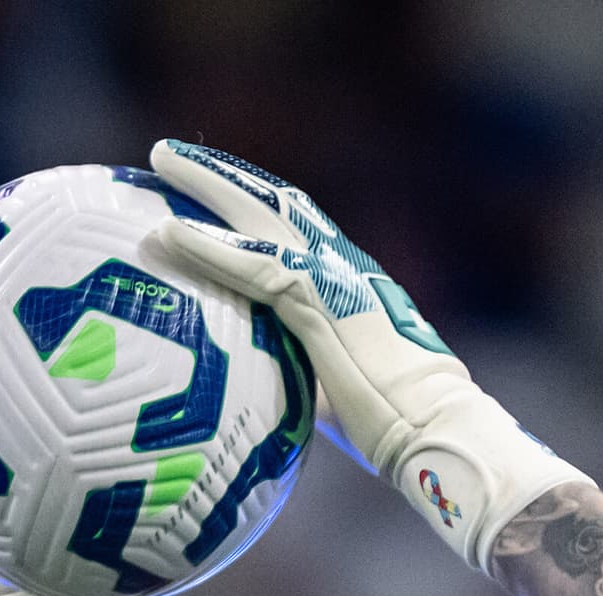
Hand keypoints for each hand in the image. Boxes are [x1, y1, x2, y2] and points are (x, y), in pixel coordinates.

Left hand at [146, 139, 591, 569]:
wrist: (441, 432)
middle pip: (279, 204)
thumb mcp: (343, 391)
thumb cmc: (401, 430)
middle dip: (227, 175)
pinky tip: (165, 233)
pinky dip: (206, 247)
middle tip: (173, 155)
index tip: (217, 187)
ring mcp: (336, 283)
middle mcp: (347, 270)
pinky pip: (253, 266)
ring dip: (209, 186)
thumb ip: (303, 373)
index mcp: (357, 287)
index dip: (258, 202)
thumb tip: (262, 387)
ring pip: (262, 216)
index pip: (301, 229)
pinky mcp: (321, 307)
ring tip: (161, 162)